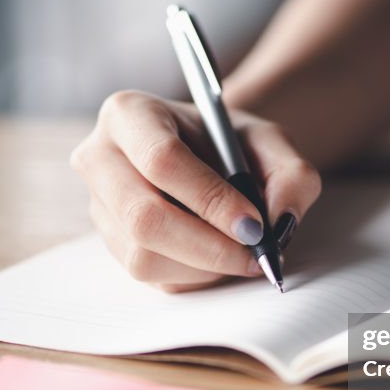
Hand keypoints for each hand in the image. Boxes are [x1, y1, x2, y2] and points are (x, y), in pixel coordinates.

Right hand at [71, 90, 321, 292]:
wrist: (207, 158)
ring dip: (203, 267)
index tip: (254, 225)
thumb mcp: (270, 142)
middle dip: (207, 246)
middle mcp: (99, 158)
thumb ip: (291, 175)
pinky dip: (193, 276)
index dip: (210, 199)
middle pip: (143, 216)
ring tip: (241, 254)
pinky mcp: (109, 244)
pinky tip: (218, 257)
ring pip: (142, 256)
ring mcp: (98, 205)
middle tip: (254, 255)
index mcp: (129, 113)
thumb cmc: (232, 144)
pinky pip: (149, 276)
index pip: (162, 160)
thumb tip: (279, 223)